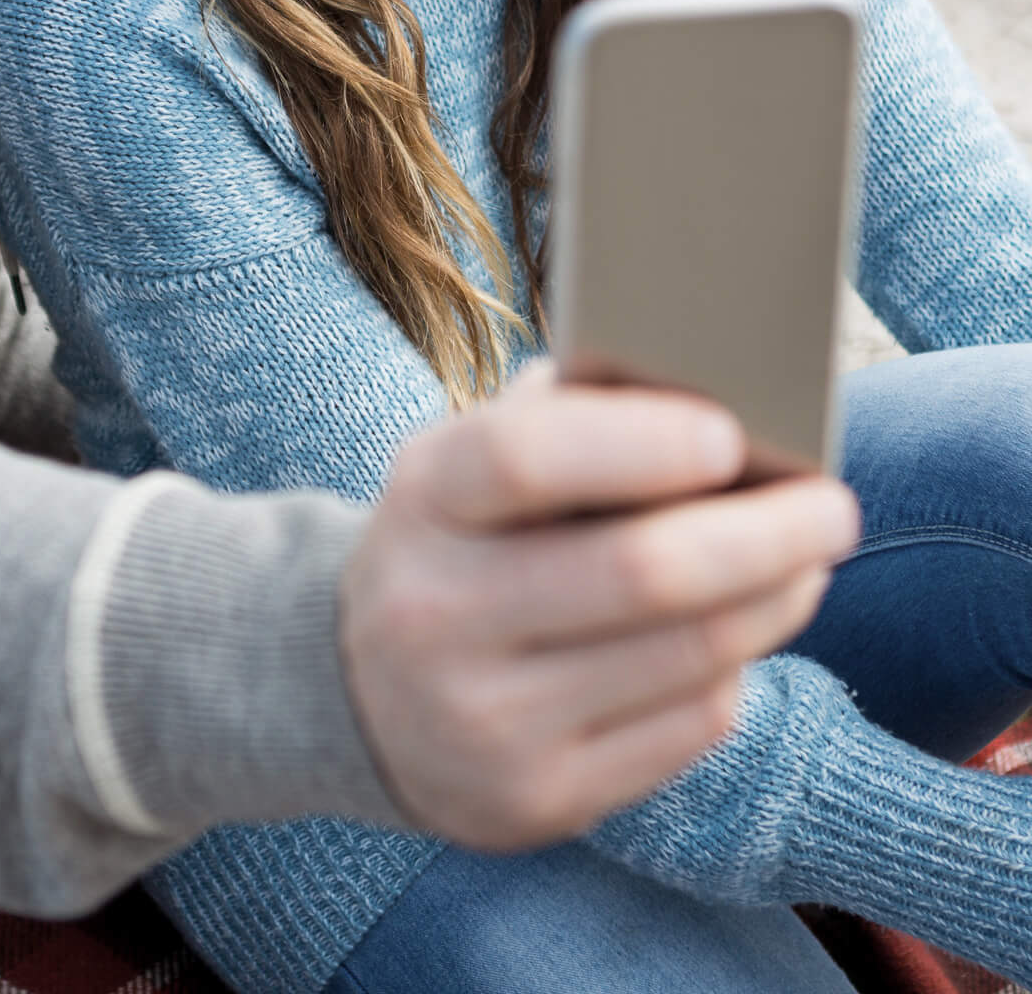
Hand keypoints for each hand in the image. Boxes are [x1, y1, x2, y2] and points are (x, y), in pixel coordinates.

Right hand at [338, 360, 859, 848]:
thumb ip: (566, 417)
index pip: (528, 458)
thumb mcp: (468, 461)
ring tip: (809, 562)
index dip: (641, 442)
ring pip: (685, 657)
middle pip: (640, 572)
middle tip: (836, 506)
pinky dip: (734, 672)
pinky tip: (744, 633)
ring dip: (774, 601)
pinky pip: (685, 730)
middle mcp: (438, 615)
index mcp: (422, 500)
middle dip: (764, 535)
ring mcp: (485, 721)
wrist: (359, 694)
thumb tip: (718, 393)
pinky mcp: (536, 802)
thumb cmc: (459, 538)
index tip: (733, 432)